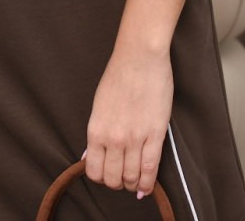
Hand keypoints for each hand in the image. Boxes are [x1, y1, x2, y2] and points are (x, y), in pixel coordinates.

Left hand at [84, 44, 172, 198]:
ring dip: (133, 184)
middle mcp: (113, 138)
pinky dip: (148, 183)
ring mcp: (135, 138)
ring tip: (135, 181)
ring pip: (132, 177)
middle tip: (122, 178)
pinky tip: (147, 187)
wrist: (139, 57)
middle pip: (113, 179)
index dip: (100, 177)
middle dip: (117, 183)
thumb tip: (89, 156)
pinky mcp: (155, 134)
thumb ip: (96, 132)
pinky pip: (151, 168)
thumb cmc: (118, 75)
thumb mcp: (98, 104)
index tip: (106, 174)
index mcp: (96, 129)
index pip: (94, 171)